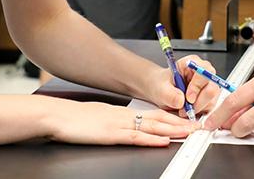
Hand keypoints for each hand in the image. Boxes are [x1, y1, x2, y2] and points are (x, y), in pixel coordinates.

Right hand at [46, 99, 196, 145]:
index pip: (153, 114)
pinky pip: (135, 137)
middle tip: (197, 126)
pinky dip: (151, 139)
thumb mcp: (99, 116)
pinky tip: (162, 141)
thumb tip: (127, 127)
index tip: (187, 121)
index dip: (172, 117)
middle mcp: (124, 116)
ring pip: (151, 127)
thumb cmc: (74, 118)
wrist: (57, 115)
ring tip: (189, 132)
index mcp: (122, 112)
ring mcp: (118, 125)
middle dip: (180, 123)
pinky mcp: (110, 135)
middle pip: (158, 118)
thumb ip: (114, 120)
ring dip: (172, 130)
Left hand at [143, 55, 219, 116]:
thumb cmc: (162, 84)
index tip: (188, 98)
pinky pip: (209, 109)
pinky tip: (188, 111)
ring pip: (211, 101)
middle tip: (184, 109)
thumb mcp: (161, 88)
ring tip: (182, 110)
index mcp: (193, 63)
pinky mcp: (209, 99)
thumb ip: (169, 94)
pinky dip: (198, 113)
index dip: (197, 86)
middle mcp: (204, 74)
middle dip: (198, 102)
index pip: (204, 72)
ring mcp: (208, 87)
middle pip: (212, 89)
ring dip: (196, 109)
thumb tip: (181, 101)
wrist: (161, 91)